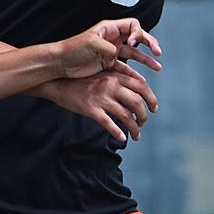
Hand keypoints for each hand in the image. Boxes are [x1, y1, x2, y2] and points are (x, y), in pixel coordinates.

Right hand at [39, 62, 158, 142]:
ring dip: (135, 128)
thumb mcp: (104, 75)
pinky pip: (109, 123)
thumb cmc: (84, 81)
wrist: (60, 83)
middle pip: (137, 103)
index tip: (154, 109)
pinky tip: (122, 138)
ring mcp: (101, 98)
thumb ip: (120, 82)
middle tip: (143, 124)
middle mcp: (111, 86)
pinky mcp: (91, 109)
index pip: (142, 87)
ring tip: (137, 135)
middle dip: (144, 117)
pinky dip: (118, 132)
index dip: (151, 99)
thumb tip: (139, 95)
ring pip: (126, 116)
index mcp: (116, 76)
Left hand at [44, 20, 163, 79]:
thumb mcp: (91, 43)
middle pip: (137, 38)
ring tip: (158, 67)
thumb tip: (118, 53)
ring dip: (146, 60)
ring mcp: (111, 51)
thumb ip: (108, 47)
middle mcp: (113, 38)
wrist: (60, 63)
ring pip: (134, 54)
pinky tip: (141, 80)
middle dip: (149, 44)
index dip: (137, 33)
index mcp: (109, 28)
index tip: (133, 42)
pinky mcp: (108, 64)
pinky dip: (134, 73)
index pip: (132, 25)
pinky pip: (125, 68)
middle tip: (157, 52)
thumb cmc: (73, 49)